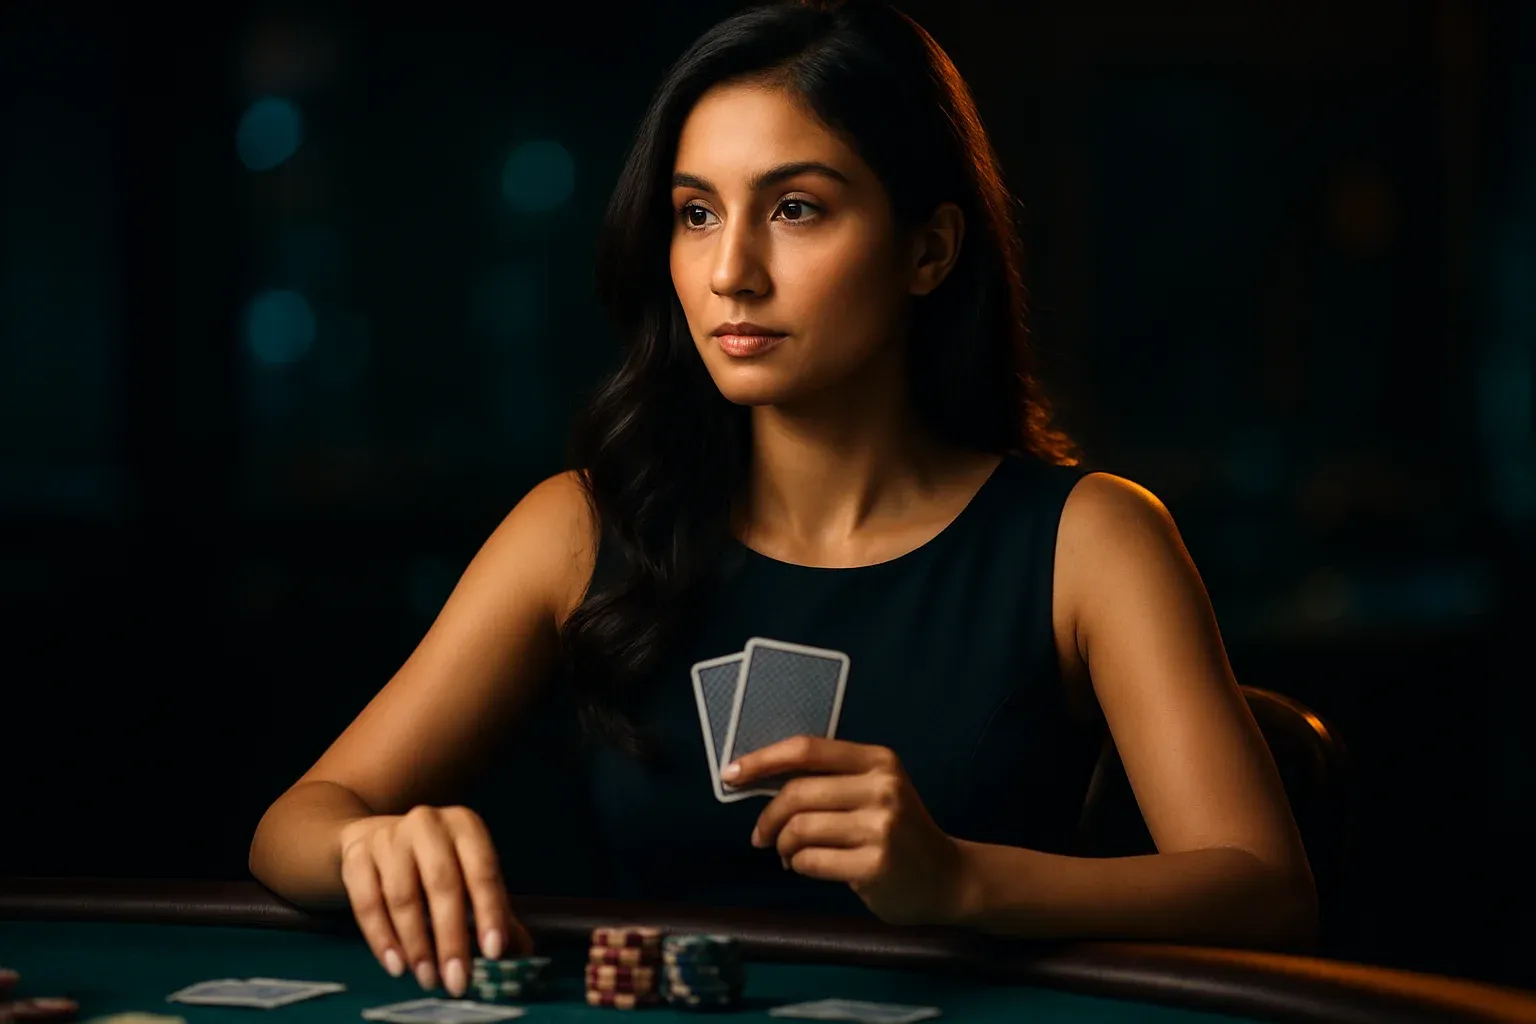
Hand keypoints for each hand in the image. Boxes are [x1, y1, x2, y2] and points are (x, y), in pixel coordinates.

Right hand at [338, 806, 532, 994]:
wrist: (374, 839)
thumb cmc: (434, 863)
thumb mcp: (467, 876)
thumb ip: (494, 911)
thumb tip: (522, 951)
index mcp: (465, 825)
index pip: (483, 870)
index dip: (490, 911)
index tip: (494, 951)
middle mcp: (427, 823)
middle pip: (442, 884)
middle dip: (451, 938)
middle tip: (458, 980)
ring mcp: (388, 837)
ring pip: (402, 897)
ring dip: (417, 945)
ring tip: (429, 978)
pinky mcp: (357, 856)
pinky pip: (367, 903)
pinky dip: (382, 939)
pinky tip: (397, 965)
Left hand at [727, 737, 964, 925]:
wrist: (948, 877)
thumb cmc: (897, 831)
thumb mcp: (874, 791)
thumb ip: (828, 781)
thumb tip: (758, 780)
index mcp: (878, 760)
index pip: (807, 749)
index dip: (762, 759)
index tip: (730, 774)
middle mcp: (882, 788)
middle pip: (797, 792)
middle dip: (767, 817)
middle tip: (761, 837)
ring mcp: (881, 827)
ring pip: (800, 829)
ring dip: (783, 846)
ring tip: (789, 854)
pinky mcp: (875, 865)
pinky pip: (811, 861)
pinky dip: (799, 866)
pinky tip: (808, 867)